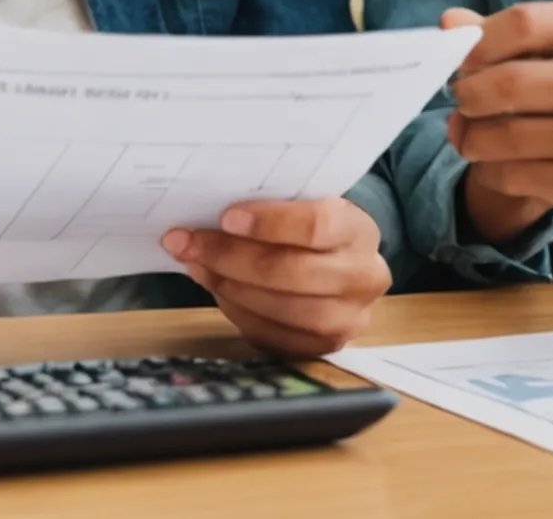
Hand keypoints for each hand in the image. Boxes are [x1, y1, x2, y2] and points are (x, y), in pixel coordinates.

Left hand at [163, 197, 388, 356]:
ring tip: (198, 265)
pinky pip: (274, 336)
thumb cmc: (305, 226)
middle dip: (231, 257)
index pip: (317, 225)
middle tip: (188, 243)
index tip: (226, 217)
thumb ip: (263, 208)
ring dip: (229, 286)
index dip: (268, 223)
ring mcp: (349, 318)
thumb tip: (201, 219)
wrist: (338, 261)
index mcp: (359, 229)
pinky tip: (219, 289)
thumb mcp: (297, 204)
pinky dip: (238, 312)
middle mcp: (364, 277)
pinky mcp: (326, 347)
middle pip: (293, 272)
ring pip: (283, 310)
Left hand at [444, 1, 552, 227]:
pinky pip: (511, 175)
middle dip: (465, 94)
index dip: (475, 42)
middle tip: (464, 100)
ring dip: (471, 136)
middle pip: (501, 84)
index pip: (520, 23)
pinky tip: (502, 161)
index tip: (464, 60)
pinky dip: (492, 169)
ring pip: (498, 137)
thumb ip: (521, 34)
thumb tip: (448, 24)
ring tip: (475, 132)